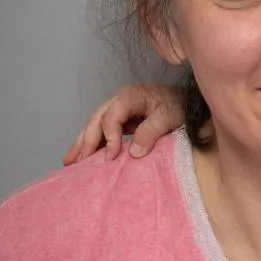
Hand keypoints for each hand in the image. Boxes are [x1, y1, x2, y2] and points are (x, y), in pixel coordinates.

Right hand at [63, 85, 185, 164]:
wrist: (190, 101)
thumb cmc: (181, 106)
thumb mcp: (169, 117)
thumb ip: (150, 132)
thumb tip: (133, 152)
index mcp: (128, 97)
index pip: (110, 119)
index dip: (108, 139)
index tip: (111, 158)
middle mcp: (120, 101)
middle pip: (96, 121)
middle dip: (85, 142)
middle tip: (74, 163)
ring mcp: (119, 109)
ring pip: (95, 125)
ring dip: (83, 143)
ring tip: (70, 161)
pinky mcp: (123, 119)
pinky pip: (103, 131)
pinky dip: (94, 143)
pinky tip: (86, 157)